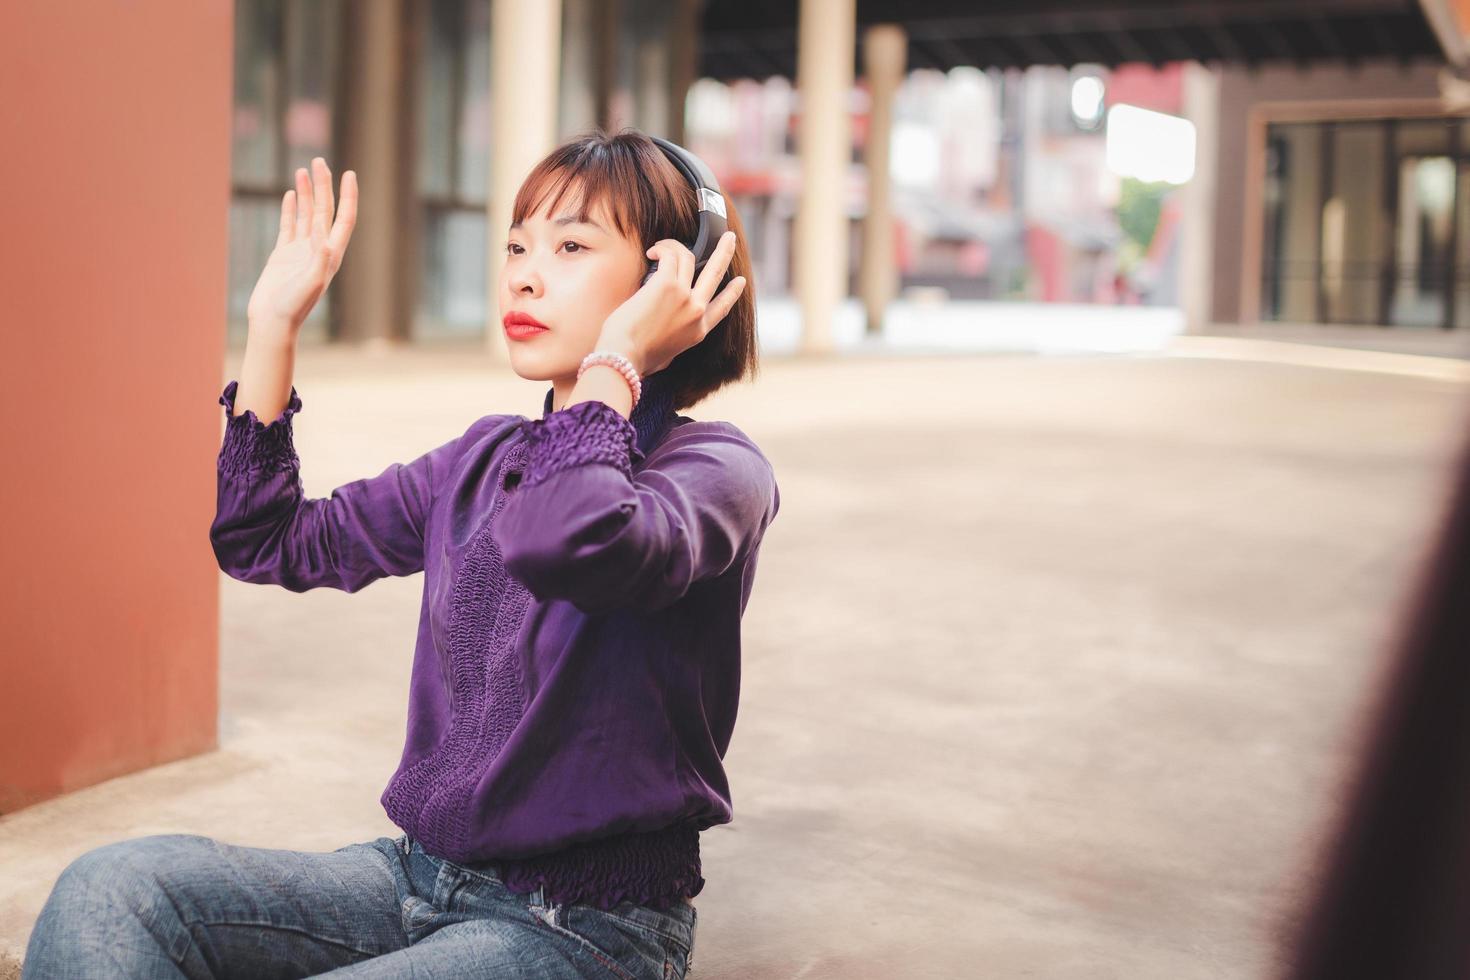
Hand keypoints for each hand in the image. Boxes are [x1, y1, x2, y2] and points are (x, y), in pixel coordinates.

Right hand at [245, 157, 357, 330]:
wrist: (272, 322)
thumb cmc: (293, 307)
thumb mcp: (310, 283)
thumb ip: (319, 259)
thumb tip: (325, 234)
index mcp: (331, 255)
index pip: (344, 219)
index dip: (348, 197)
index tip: (349, 173)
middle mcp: (319, 250)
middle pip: (325, 211)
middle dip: (324, 186)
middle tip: (319, 161)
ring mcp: (301, 251)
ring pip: (307, 215)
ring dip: (307, 193)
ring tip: (304, 169)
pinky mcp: (283, 255)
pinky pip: (289, 226)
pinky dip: (291, 209)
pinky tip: (292, 194)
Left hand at [597, 230, 745, 376]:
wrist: (623, 358)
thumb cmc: (637, 361)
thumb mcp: (666, 357)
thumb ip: (674, 343)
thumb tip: (665, 339)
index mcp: (698, 331)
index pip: (722, 307)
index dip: (733, 292)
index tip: (740, 281)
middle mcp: (696, 311)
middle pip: (716, 273)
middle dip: (724, 251)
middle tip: (728, 237)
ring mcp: (684, 296)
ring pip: (689, 257)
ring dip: (676, 246)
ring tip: (661, 246)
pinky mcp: (666, 284)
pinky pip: (669, 255)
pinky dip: (662, 249)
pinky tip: (652, 251)